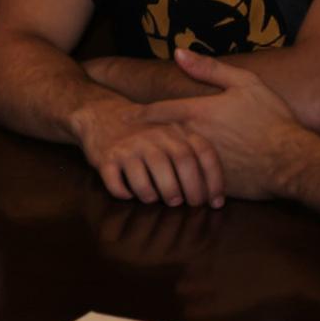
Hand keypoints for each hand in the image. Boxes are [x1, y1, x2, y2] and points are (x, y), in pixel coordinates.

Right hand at [71, 95, 224, 206]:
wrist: (103, 116)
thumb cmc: (146, 136)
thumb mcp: (171, 135)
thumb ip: (191, 155)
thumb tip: (213, 196)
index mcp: (175, 130)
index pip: (203, 152)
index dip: (214, 179)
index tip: (216, 202)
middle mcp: (154, 135)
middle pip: (181, 161)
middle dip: (190, 189)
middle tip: (189, 205)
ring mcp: (129, 146)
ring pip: (148, 175)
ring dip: (157, 194)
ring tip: (160, 200)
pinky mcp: (107, 157)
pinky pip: (116, 181)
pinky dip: (124, 193)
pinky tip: (130, 195)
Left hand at [136, 48, 309, 200]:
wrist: (292, 160)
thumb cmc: (271, 118)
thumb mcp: (245, 83)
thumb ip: (209, 68)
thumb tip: (178, 52)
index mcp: (198, 112)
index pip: (156, 113)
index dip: (138, 115)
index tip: (124, 118)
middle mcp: (194, 138)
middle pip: (158, 139)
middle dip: (143, 140)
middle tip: (127, 142)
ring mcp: (201, 164)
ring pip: (170, 163)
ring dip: (158, 162)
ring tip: (147, 163)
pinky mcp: (212, 185)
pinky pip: (189, 183)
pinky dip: (180, 181)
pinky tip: (175, 182)